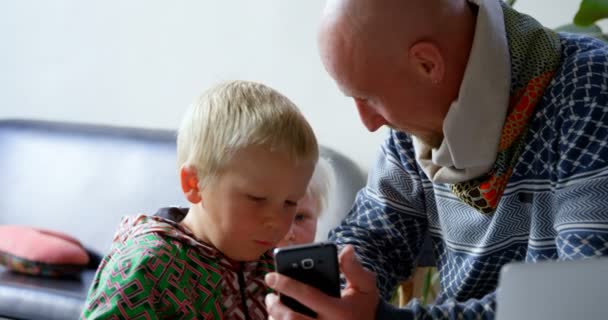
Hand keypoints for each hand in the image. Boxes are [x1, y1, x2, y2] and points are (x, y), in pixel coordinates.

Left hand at [265, 245, 379, 319]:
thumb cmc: (364, 307)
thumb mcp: (366, 287)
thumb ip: (355, 269)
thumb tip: (346, 249)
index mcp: (339, 311)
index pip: (308, 295)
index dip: (286, 284)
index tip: (270, 276)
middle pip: (292, 319)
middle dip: (275, 306)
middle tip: (269, 296)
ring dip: (276, 319)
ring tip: (273, 309)